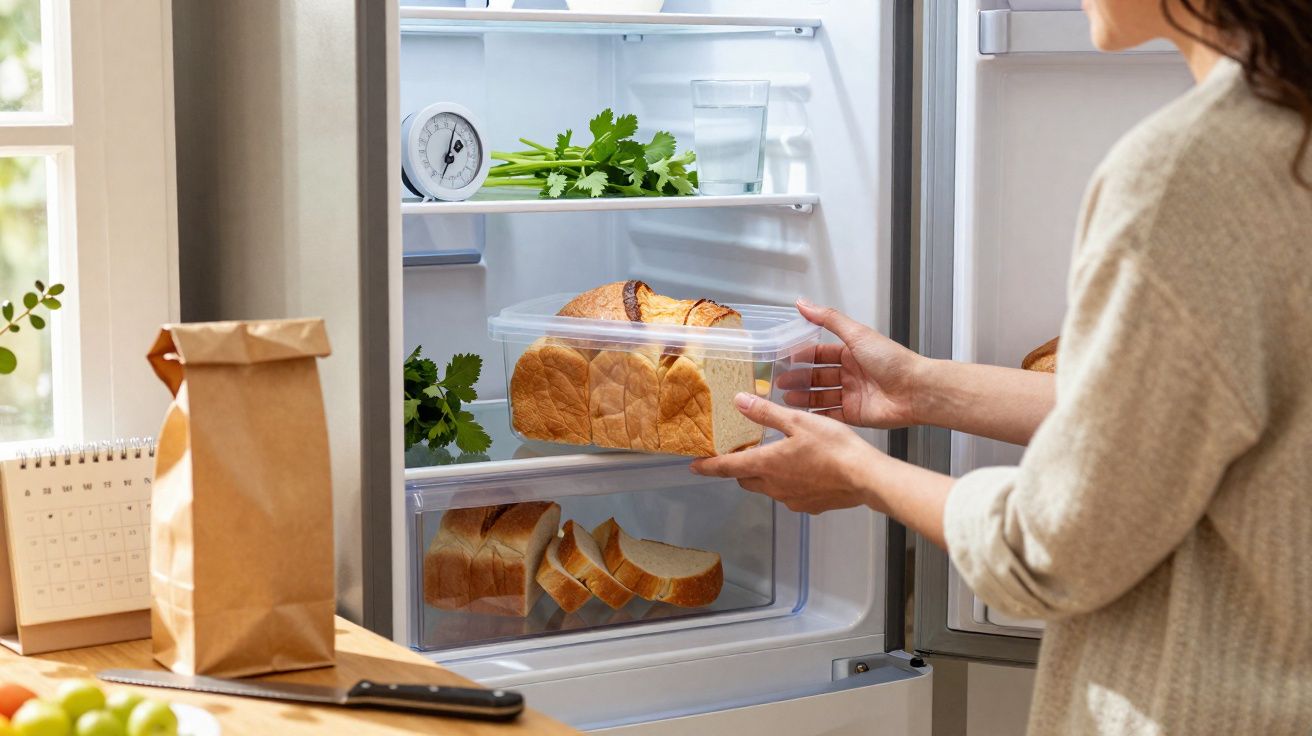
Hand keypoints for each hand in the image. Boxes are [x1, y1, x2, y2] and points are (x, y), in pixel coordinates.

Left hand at [690, 392, 883, 514]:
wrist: (866, 478)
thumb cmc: (834, 447)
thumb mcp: (798, 421)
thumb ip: (766, 412)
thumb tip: (739, 401)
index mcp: (766, 464)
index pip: (726, 467)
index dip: (708, 466)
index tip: (693, 466)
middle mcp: (774, 487)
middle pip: (745, 479)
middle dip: (740, 467)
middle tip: (744, 451)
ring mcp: (791, 499)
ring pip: (767, 487)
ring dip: (765, 474)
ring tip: (779, 457)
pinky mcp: (808, 506)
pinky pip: (789, 495)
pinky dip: (789, 483)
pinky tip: (805, 470)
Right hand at [779, 299, 927, 429]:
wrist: (915, 391)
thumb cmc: (892, 361)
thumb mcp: (857, 334)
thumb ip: (828, 319)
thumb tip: (804, 303)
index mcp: (852, 353)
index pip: (820, 354)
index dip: (802, 357)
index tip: (784, 359)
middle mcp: (851, 374)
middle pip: (818, 377)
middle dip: (799, 379)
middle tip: (779, 381)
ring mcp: (852, 395)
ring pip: (821, 396)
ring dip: (803, 397)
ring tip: (785, 397)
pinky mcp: (855, 415)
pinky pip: (830, 416)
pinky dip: (815, 415)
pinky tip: (801, 414)